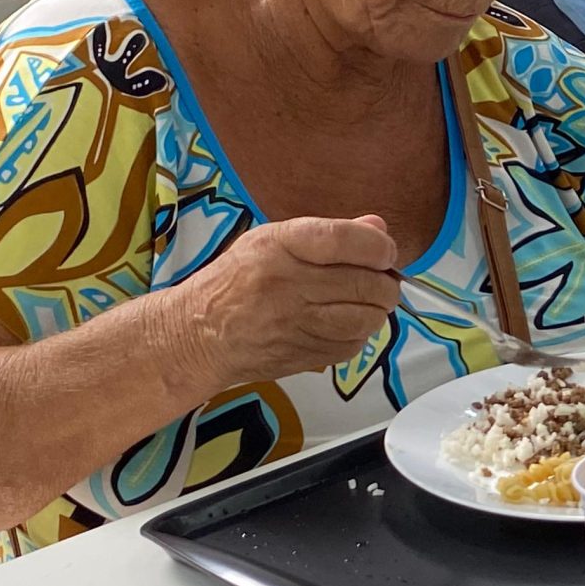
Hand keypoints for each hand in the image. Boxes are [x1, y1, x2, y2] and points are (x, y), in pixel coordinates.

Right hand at [177, 215, 400, 387]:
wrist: (198, 334)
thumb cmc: (237, 280)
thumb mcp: (272, 242)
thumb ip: (330, 235)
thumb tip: (379, 229)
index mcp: (278, 246)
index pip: (343, 240)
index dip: (377, 248)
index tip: (385, 253)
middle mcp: (287, 283)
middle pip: (365, 284)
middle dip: (385, 284)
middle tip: (382, 282)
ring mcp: (295, 323)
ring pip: (365, 318)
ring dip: (377, 311)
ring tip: (366, 303)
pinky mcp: (302, 355)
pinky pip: (351, 345)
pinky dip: (358, 335)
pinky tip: (344, 325)